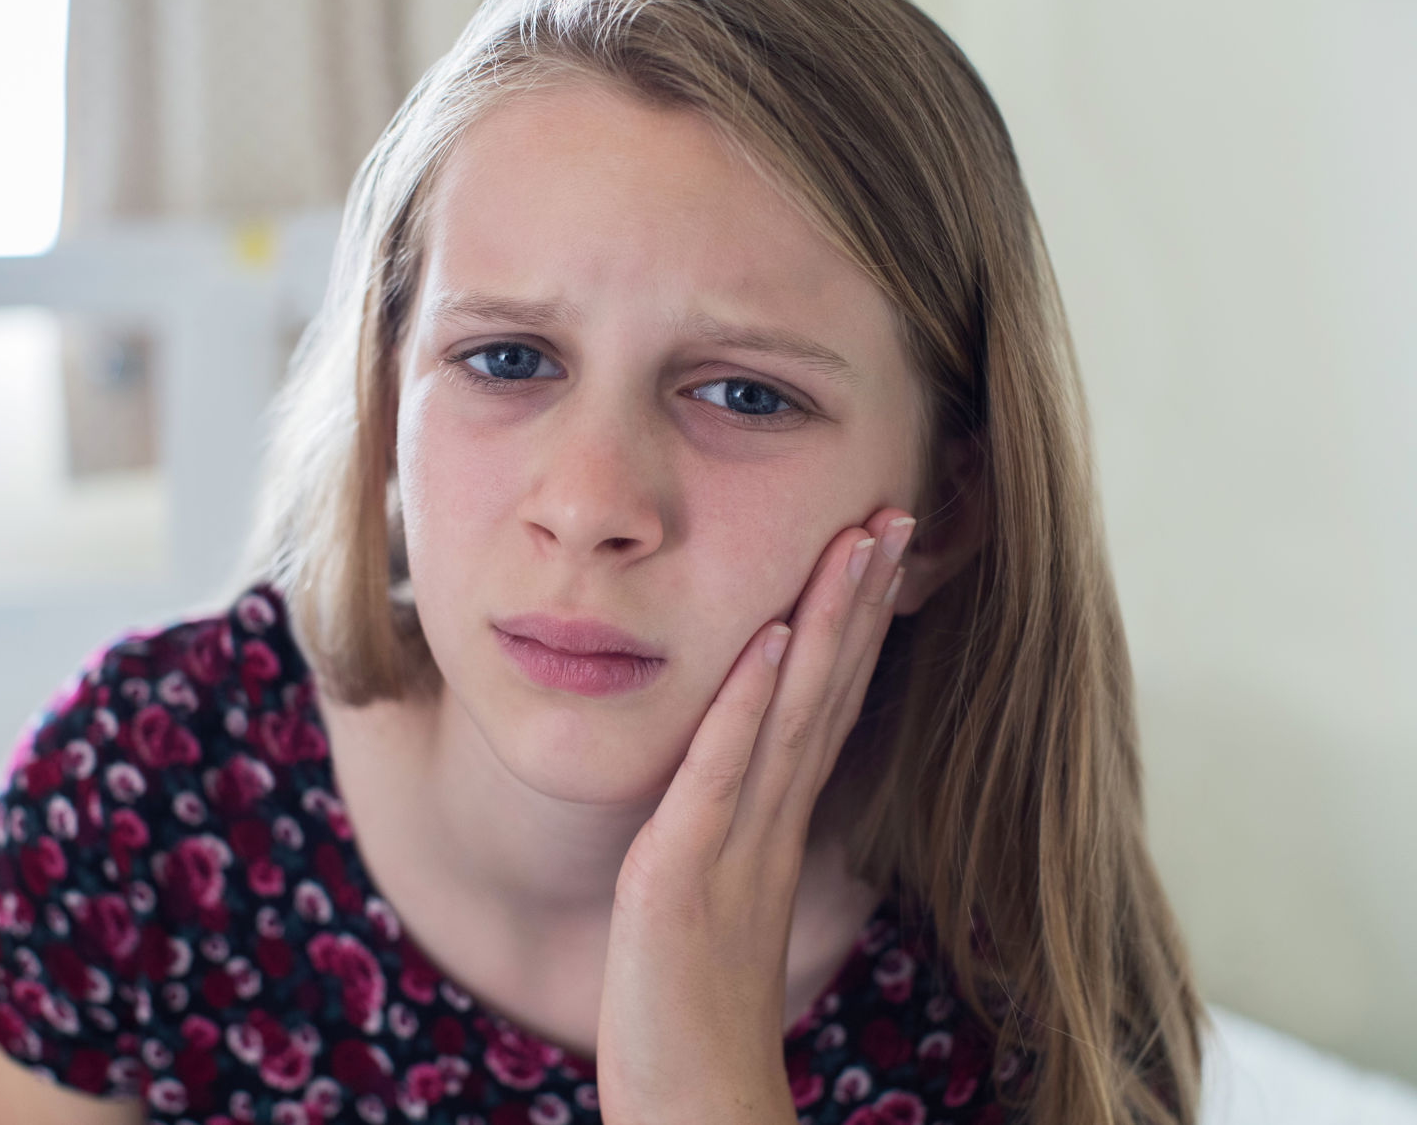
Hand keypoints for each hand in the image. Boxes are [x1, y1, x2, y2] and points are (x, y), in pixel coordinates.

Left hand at [594, 508, 913, 1124]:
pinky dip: (748, 704)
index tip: (878, 554)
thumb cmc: (692, 1017)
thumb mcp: (715, 911)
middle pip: (827, 692)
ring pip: (792, 716)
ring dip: (824, 623)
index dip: (854, 629)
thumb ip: (731, 847)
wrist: (693, 1109)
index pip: (825, 708)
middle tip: (893, 511)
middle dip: (859, 599)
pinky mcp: (683, 876)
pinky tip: (768, 636)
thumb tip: (740, 800)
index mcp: (773, 830)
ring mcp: (732, 848)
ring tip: (857, 539)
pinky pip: (723, 776)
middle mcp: (768, 827)